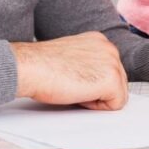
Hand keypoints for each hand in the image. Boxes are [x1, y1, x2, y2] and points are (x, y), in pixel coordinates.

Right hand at [11, 32, 127, 109]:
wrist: (30, 67)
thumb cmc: (41, 65)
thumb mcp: (72, 57)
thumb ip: (88, 64)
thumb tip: (95, 81)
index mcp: (99, 41)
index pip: (109, 70)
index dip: (92, 82)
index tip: (72, 78)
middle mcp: (110, 48)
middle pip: (118, 83)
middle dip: (98, 91)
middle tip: (72, 85)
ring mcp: (113, 63)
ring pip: (118, 94)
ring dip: (97, 98)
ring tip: (74, 88)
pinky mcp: (112, 80)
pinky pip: (116, 105)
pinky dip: (97, 106)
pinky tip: (78, 94)